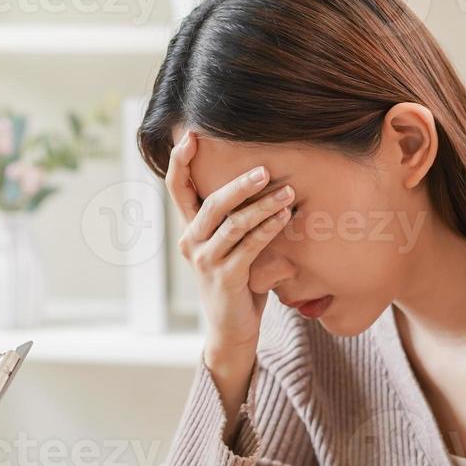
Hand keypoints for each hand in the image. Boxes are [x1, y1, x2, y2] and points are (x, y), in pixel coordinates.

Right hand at [165, 129, 294, 359]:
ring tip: (288, 192)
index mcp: (189, 230)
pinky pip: (249, 246)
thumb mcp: (230, 246)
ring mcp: (206, 261)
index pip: (177, 189)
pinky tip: (285, 216)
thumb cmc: (237, 281)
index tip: (190, 136)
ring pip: (233, 224)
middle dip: (239, 184)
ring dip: (263, 205)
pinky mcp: (225, 277)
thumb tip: (262, 180)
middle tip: (265, 170)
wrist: (232, 329)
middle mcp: (191, 243)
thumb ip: (234, 220)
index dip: (179, 162)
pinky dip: (269, 228)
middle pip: (210, 203)